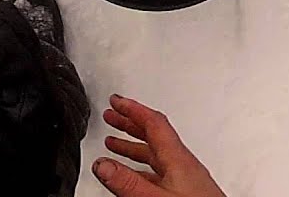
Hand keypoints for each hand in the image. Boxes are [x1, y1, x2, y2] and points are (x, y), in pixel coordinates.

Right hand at [93, 95, 226, 196]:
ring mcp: (185, 179)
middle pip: (154, 135)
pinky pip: (158, 172)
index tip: (116, 100)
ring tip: (114, 142)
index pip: (154, 123)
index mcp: (178, 158)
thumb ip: (129, 183)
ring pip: (155, 154)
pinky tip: (132, 175)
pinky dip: (141, 167)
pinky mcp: (185, 192)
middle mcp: (183, 165)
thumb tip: (103, 164)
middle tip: (112, 114)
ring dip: (133, 146)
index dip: (133, 109)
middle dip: (130, 123)